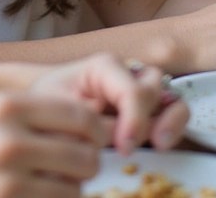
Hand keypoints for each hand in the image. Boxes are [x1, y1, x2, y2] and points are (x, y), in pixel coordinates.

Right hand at [0, 88, 110, 197]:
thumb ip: (29, 117)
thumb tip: (82, 128)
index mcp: (6, 105)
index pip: (81, 115)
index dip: (95, 130)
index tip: (92, 139)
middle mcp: (11, 140)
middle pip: (86, 156)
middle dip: (86, 164)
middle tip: (73, 167)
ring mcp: (8, 181)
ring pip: (74, 191)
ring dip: (68, 190)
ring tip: (47, 184)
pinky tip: (31, 197)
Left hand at [28, 53, 188, 154]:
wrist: (43, 106)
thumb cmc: (48, 103)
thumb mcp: (59, 110)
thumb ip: (91, 123)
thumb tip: (118, 138)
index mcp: (104, 67)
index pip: (131, 89)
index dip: (134, 119)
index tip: (124, 148)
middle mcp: (126, 74)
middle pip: (155, 87)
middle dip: (155, 117)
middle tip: (149, 144)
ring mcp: (139, 91)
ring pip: (171, 98)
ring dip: (172, 121)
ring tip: (160, 145)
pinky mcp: (146, 111)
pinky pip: (171, 115)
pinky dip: (172, 128)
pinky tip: (159, 146)